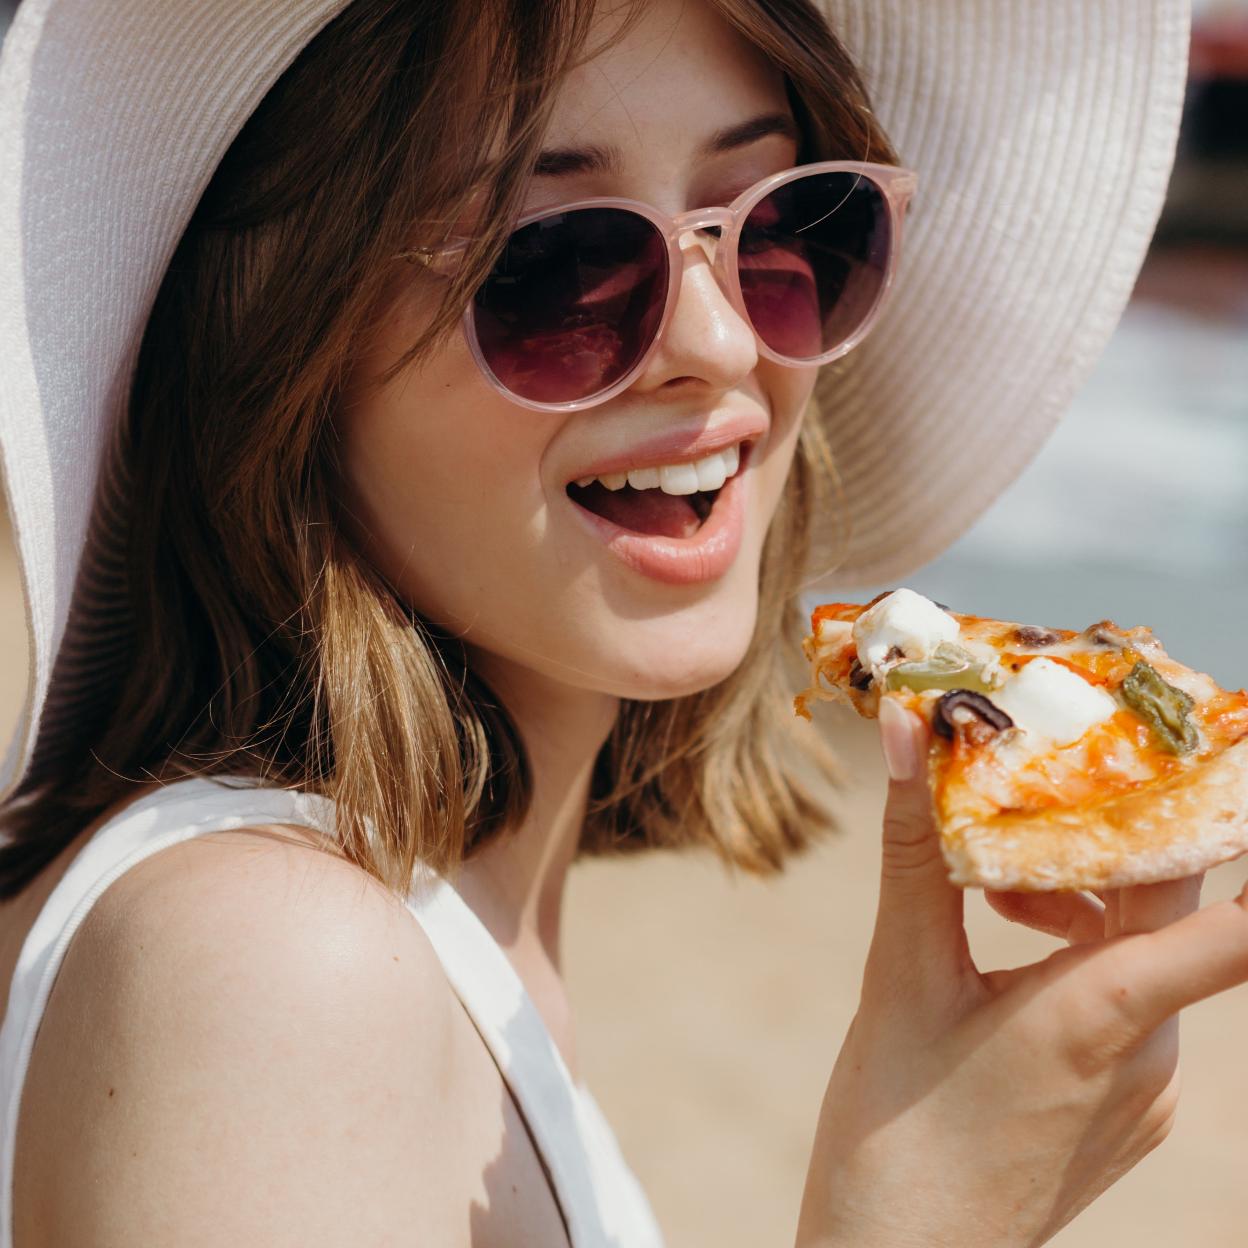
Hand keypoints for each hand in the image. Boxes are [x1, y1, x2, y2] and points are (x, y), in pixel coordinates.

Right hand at [795, 700, 1247, 1247]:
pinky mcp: (1130, 1112)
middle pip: (1167, 906)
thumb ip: (917, 849)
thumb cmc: (892, 1124)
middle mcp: (1153, 1050)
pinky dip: (1080, 958)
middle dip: (1107, 834)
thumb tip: (912, 730)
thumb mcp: (899, 973)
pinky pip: (1129, 1004)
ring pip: (1143, 952)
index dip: (1236, 837)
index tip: (1229, 760)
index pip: (1233, 924)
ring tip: (989, 894)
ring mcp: (1148, 1088)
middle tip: (1036, 781)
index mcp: (1106, 1009)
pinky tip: (1003, 963)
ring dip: (1079, 897)